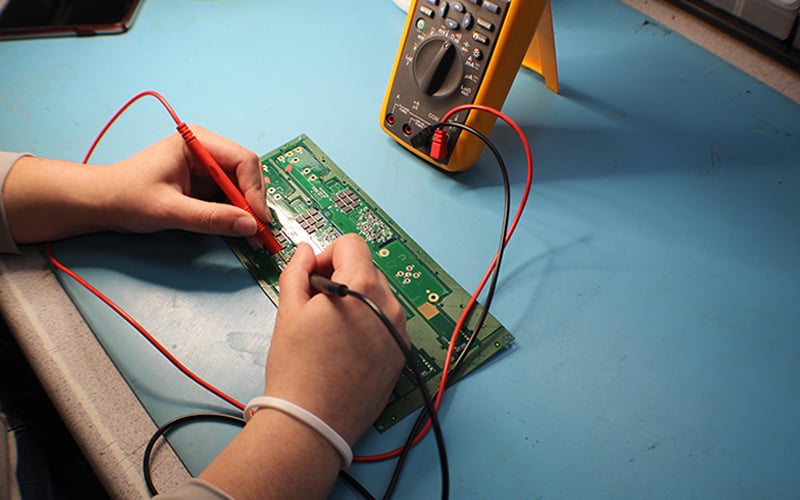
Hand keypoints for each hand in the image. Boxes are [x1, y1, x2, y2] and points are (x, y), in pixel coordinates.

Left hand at [4, 126, 269, 243]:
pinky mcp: (204, 183)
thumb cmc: (127, 199)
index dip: (255, 190)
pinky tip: (241, 229)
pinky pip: (230, 196)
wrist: (100, 203)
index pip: (242, 160)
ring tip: (254, 234)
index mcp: (197, 142)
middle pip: (247, 172)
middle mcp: (207, 149)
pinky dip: (238, 213)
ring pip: (242, 185)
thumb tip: (250, 226)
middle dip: (255, 200)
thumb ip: (211, 218)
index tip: (258, 219)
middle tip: (260, 230)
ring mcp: (207, 166)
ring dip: (249, 209)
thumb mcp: (169, 211)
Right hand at [199, 234, 407, 497]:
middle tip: (314, 307)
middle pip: (366, 270)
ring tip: (328, 331)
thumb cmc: (297, 367)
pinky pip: (386, 324)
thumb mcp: (288, 312)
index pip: (352, 244)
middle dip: (340, 278)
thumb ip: (296, 272)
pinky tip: (344, 349)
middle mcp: (391, 305)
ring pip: (377, 298)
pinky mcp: (401, 355)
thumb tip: (305, 251)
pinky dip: (367, 325)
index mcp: (364, 287)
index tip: (311, 278)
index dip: (327, 253)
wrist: (312, 423)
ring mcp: (400, 332)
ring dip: (355, 301)